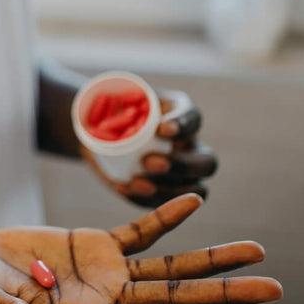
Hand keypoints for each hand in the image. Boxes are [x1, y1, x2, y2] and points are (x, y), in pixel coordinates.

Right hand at [0, 194, 279, 303]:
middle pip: (176, 301)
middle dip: (226, 295)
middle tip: (275, 289)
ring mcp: (104, 276)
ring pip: (169, 270)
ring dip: (212, 261)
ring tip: (258, 252)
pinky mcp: (93, 247)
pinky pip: (140, 234)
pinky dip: (167, 219)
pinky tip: (195, 204)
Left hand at [85, 89, 217, 206]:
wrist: (96, 133)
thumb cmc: (110, 109)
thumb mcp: (115, 99)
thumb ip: (120, 102)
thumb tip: (120, 115)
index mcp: (181, 115)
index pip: (193, 119)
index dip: (182, 126)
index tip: (161, 129)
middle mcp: (189, 146)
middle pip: (207, 162)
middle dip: (183, 165)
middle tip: (150, 162)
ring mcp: (182, 174)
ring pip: (197, 189)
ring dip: (169, 190)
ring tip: (137, 182)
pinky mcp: (164, 193)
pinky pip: (167, 205)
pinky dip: (145, 199)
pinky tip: (123, 187)